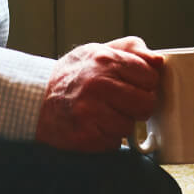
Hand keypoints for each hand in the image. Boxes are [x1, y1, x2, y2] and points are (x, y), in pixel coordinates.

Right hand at [35, 36, 163, 152]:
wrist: (34, 100)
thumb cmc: (71, 76)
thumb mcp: (97, 51)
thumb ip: (130, 50)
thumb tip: (158, 60)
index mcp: (105, 60)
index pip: (150, 76)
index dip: (145, 84)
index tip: (134, 86)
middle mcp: (98, 84)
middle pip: (146, 104)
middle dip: (137, 106)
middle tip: (121, 103)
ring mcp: (91, 111)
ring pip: (129, 126)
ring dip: (119, 124)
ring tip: (102, 114)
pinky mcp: (85, 136)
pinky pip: (113, 143)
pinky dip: (106, 138)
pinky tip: (92, 126)